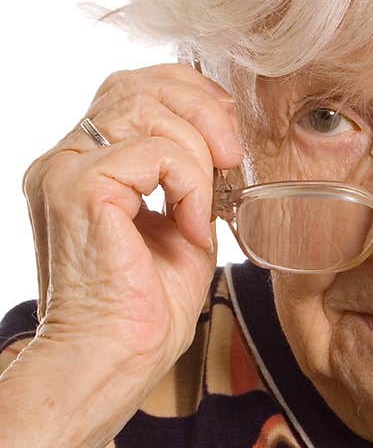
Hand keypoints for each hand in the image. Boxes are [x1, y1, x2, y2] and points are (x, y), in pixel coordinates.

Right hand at [23, 63, 241, 394]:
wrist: (113, 362)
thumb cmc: (144, 313)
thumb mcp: (179, 229)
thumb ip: (189, 180)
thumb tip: (224, 146)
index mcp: (81, 166)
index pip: (131, 90)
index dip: (188, 94)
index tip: (228, 133)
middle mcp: (63, 161)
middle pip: (136, 85)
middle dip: (201, 109)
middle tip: (234, 157)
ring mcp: (65, 171)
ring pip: (148, 110)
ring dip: (199, 152)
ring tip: (207, 207)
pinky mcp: (80, 188)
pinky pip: (157, 153)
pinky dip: (191, 185)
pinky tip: (193, 227)